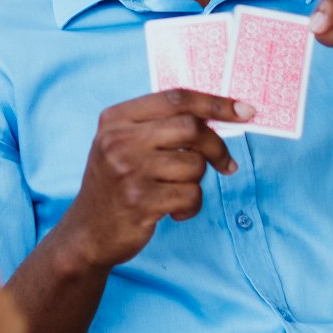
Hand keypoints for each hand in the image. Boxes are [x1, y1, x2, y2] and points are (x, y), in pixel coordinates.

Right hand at [68, 89, 253, 269]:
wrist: (87, 234)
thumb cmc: (114, 186)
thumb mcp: (122, 145)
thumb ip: (158, 126)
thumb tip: (218, 116)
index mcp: (115, 120)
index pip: (175, 98)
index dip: (216, 103)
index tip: (245, 111)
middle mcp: (118, 142)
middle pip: (191, 127)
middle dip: (216, 146)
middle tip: (226, 163)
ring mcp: (128, 172)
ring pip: (194, 165)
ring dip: (197, 182)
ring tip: (177, 193)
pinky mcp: (140, 202)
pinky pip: (191, 196)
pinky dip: (191, 206)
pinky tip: (173, 212)